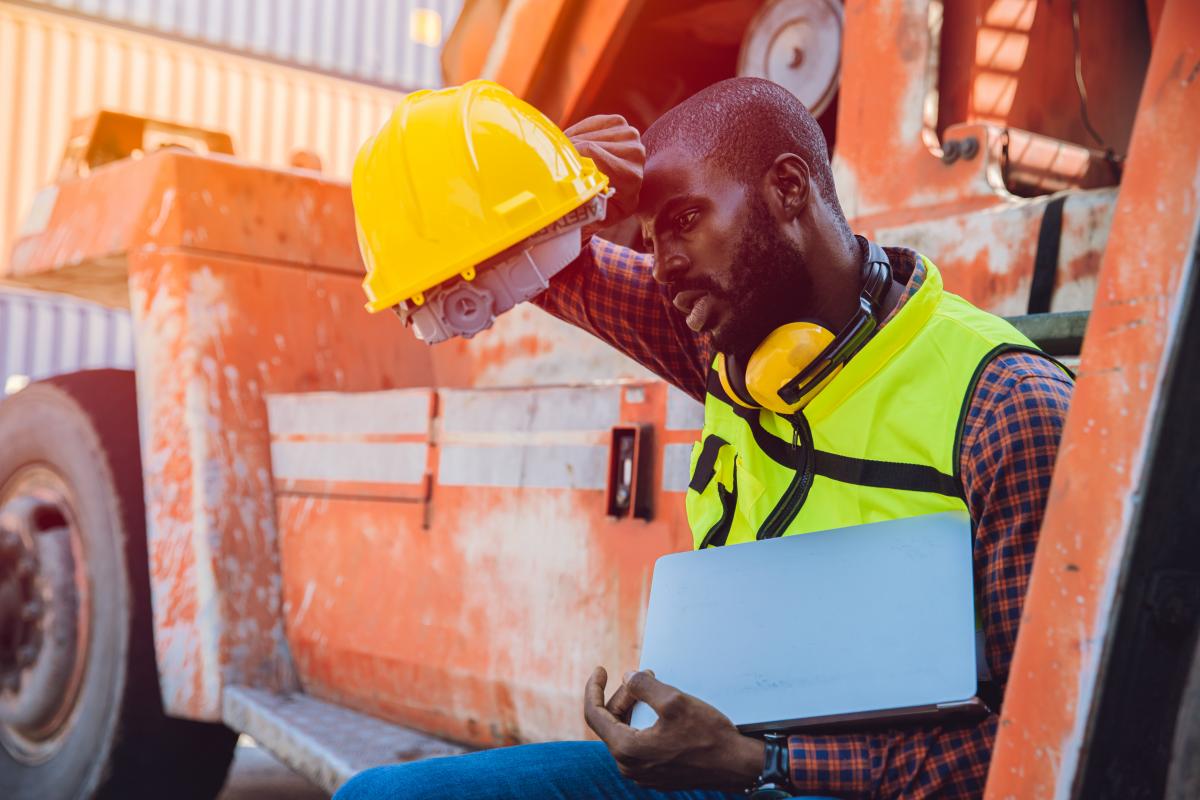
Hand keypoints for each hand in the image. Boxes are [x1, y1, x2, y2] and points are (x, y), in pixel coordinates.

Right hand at [565, 115, 644, 235]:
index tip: (555, 167)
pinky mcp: (620, 123)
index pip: (591, 153)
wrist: (622, 193)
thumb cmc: (604, 207)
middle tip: (557, 164)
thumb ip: (586, 206)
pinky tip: (576, 147)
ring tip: (570, 160)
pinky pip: (589, 123)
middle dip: (569, 153)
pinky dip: (577, 133)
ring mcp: (630, 136)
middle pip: (587, 143)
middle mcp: (636, 155)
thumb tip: (566, 196)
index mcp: (630, 179)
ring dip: (573, 144)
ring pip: (586, 134)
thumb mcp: (597, 216)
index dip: (569, 158)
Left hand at [584, 667, 764, 790]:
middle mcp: (630, 767)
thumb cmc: (708, 736)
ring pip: (626, 732)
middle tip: (645, 677)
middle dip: (625, 695)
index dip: (593, 688)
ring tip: (655, 690)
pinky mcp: (656, 774)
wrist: (736, 765)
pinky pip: (639, 744)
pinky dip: (644, 724)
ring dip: (635, 709)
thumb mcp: (674, 701)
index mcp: (627, 749)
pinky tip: (661, 712)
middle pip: (612, 722)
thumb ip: (643, 686)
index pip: (594, 714)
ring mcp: (643, 773)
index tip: (600, 669)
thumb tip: (627, 677)